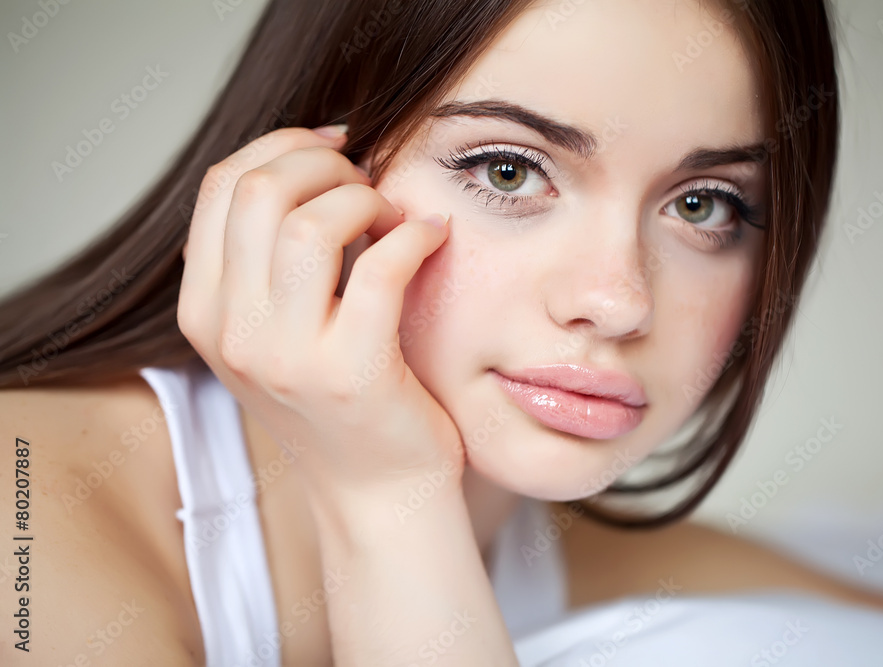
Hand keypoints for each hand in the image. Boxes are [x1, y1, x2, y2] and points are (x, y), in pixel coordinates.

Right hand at [177, 126, 463, 500]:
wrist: (378, 495)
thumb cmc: (341, 404)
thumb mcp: (276, 334)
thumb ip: (270, 262)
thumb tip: (312, 163)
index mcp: (205, 313)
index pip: (219, 188)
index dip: (280, 147)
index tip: (333, 149)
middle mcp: (232, 334)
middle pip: (259, 192)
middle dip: (324, 164)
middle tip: (367, 183)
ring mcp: (287, 358)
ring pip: (311, 223)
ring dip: (364, 199)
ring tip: (393, 217)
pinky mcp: (352, 373)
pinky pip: (379, 266)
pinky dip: (413, 235)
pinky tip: (431, 236)